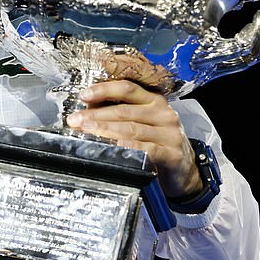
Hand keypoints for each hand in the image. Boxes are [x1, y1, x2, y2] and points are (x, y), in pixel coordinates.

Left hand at [66, 79, 202, 198]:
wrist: (184, 170)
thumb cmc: (158, 143)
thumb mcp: (144, 123)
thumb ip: (122, 115)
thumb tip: (88, 112)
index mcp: (154, 101)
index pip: (128, 89)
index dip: (104, 90)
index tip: (84, 96)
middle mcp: (163, 113)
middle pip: (124, 110)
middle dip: (96, 115)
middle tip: (76, 120)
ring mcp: (169, 133)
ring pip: (131, 129)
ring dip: (105, 130)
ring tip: (86, 131)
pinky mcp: (172, 154)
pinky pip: (148, 149)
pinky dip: (130, 146)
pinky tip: (117, 145)